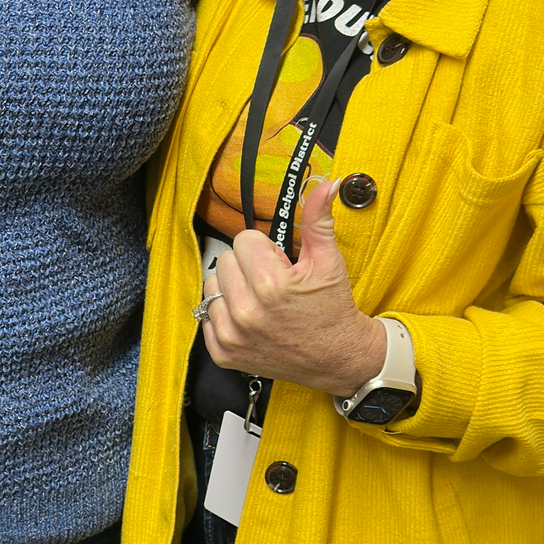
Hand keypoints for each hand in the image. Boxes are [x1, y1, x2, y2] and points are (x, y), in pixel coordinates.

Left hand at [203, 178, 388, 395]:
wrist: (338, 358)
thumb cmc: (332, 309)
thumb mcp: (329, 262)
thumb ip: (318, 220)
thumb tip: (325, 184)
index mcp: (270, 284)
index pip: (244, 240)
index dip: (264, 249)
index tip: (280, 264)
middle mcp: (246, 312)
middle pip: (225, 261)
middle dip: (247, 267)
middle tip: (272, 283)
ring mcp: (232, 336)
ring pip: (211, 286)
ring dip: (232, 288)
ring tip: (259, 300)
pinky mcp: (223, 353)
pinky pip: (206, 315)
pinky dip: (224, 314)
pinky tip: (250, 319)